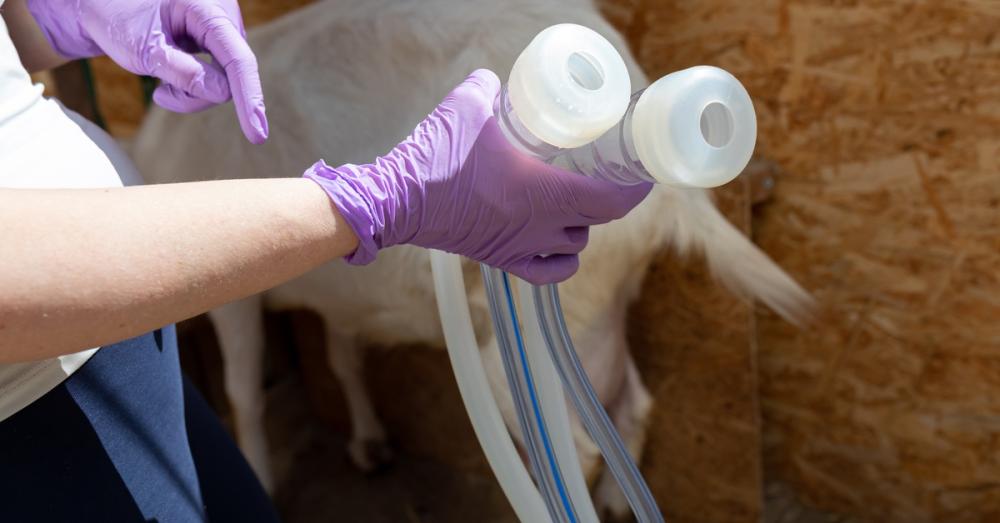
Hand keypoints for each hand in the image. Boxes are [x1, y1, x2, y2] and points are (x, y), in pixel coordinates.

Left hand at [27, 0, 266, 143]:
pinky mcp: (219, 41)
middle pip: (232, 74)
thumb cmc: (118, 22)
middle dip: (199, 95)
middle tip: (160, 97)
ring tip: (161, 87)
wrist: (105, 8)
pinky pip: (219, 76)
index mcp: (206, 8)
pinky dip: (196, 86)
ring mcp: (223, 28)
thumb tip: (224, 95)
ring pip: (226, 80)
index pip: (237, 59)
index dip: (249, 98)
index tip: (257, 134)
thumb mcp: (144, 51)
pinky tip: (170, 77)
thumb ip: (184, 72)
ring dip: (194, 93)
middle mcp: (223, 14)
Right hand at [305, 69, 650, 284]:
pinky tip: (558, 243)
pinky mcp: (499, 258)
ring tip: (574, 200)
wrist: (396, 201)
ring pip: (574, 244)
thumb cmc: (434, 157)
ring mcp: (521, 247)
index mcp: (543, 194)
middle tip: (606, 173)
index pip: (610, 201)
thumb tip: (499, 82)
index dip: (635, 189)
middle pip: (596, 220)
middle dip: (608, 198)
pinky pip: (546, 272)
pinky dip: (560, 260)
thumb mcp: (466, 106)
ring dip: (582, 224)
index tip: (642, 172)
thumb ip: (489, 87)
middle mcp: (539, 227)